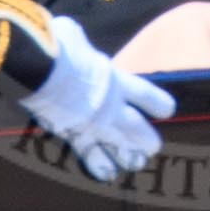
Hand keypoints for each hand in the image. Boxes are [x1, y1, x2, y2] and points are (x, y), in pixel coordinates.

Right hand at [20, 15, 176, 180]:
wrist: (40, 69)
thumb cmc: (56, 45)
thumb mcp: (72, 35)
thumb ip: (78, 41)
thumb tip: (71, 36)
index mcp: (114, 79)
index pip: (145, 94)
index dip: (157, 103)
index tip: (169, 110)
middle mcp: (109, 105)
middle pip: (136, 127)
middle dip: (146, 137)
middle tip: (154, 146)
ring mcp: (92, 124)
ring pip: (119, 146)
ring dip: (129, 156)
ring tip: (138, 163)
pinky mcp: (73, 136)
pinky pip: (90, 155)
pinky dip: (99, 165)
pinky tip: (107, 175)